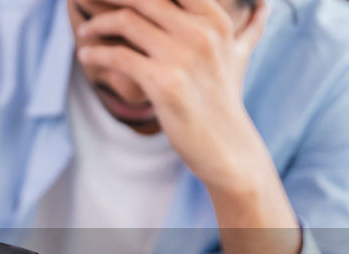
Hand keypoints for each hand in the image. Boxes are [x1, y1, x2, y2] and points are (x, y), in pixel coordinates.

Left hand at [76, 0, 271, 191]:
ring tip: (85, 33)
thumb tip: (263, 5)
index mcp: (215, 20)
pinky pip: (118, 56)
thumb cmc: (226, 99)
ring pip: (126, 21)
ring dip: (98, 25)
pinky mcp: (164, 82)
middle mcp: (201, 32)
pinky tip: (86, 56)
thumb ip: (248, 27)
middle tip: (87, 2)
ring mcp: (182, 56)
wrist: (227, 145)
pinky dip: (95, 54)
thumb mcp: (240, 56)